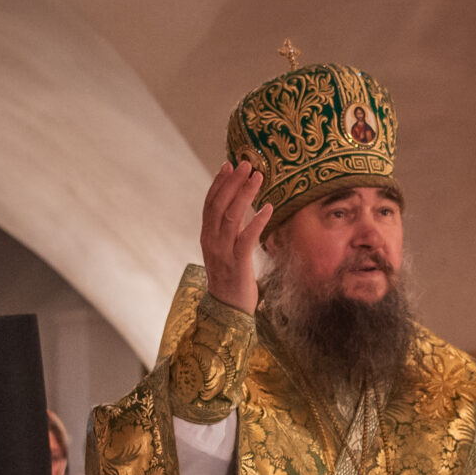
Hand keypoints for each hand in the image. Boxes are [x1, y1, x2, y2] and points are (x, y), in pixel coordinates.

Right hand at [201, 160, 272, 313]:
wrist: (227, 311)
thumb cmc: (231, 279)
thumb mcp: (225, 251)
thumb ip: (228, 232)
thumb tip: (237, 209)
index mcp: (207, 236)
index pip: (210, 203)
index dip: (218, 183)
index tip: (228, 164)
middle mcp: (211, 241)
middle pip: (219, 205)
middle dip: (232, 182)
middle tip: (246, 163)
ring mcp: (223, 252)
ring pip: (231, 217)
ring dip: (245, 194)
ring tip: (257, 177)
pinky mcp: (238, 264)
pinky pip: (246, 238)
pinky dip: (257, 221)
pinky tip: (268, 208)